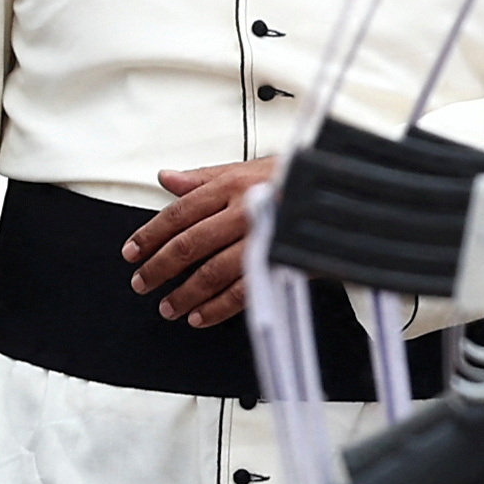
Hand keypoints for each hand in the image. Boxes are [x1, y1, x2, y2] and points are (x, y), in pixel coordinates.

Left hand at [126, 157, 285, 329]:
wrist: (352, 191)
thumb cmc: (300, 178)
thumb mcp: (251, 167)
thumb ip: (206, 177)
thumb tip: (167, 178)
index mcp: (233, 184)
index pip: (179, 213)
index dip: (150, 235)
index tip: (131, 252)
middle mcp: (245, 209)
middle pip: (189, 244)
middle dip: (159, 268)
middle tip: (141, 283)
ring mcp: (264, 237)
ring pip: (213, 271)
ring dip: (185, 294)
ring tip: (168, 308)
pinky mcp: (283, 261)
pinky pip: (244, 290)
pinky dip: (218, 308)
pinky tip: (200, 317)